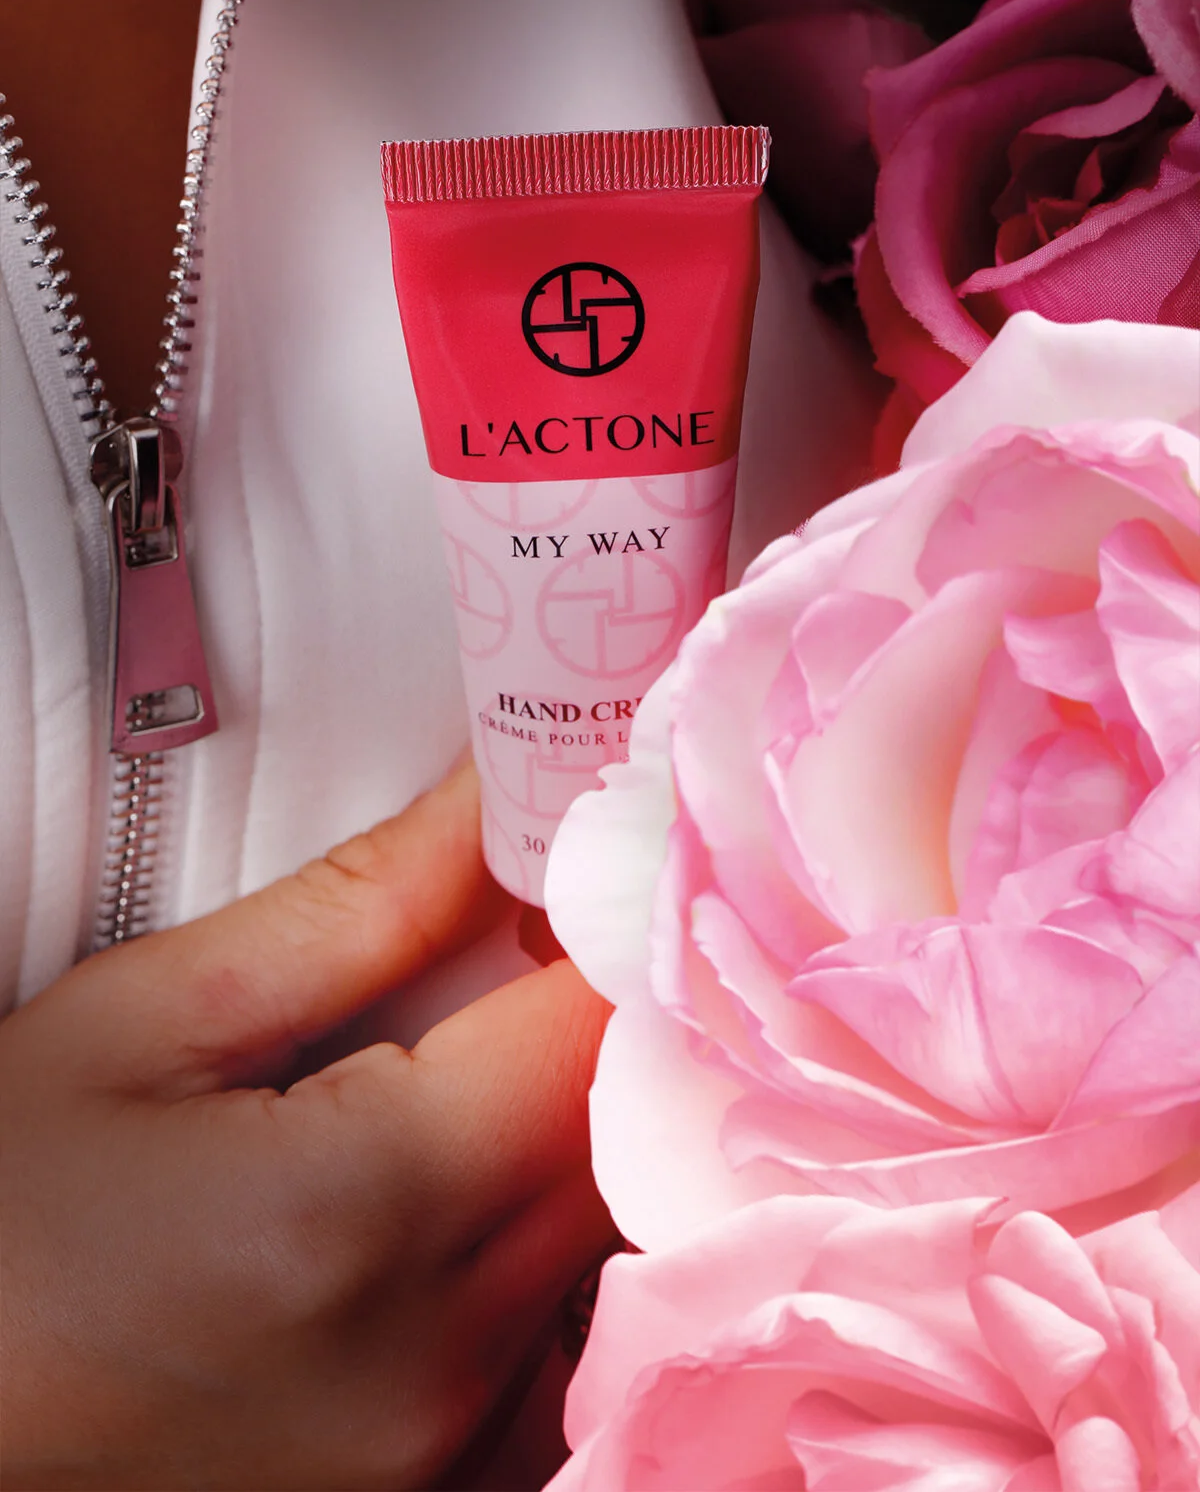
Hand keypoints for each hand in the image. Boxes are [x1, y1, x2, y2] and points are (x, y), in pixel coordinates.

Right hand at [0, 762, 613, 1489]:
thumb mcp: (149, 1019)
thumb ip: (363, 903)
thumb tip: (503, 796)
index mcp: (364, 1208)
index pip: (594, 1033)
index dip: (610, 929)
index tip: (579, 862)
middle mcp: (437, 1356)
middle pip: (630, 1137)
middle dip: (610, 1018)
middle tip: (537, 941)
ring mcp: (442, 1446)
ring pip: (610, 1233)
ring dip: (582, 1123)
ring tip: (481, 1054)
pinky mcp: (434, 1487)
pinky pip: (566, 1333)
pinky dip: (546, 1235)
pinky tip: (462, 1182)